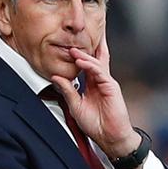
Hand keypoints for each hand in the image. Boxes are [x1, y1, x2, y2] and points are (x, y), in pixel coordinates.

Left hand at [49, 32, 140, 158]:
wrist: (110, 137)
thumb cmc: (96, 124)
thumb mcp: (76, 106)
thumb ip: (67, 91)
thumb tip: (56, 77)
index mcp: (92, 84)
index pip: (86, 64)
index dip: (79, 53)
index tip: (69, 43)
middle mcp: (100, 80)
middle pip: (96, 57)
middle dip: (91, 44)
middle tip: (81, 31)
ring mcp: (107, 82)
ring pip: (96, 63)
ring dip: (84, 55)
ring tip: (72, 49)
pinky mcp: (111, 87)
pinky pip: (100, 72)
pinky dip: (90, 65)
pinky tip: (81, 61)